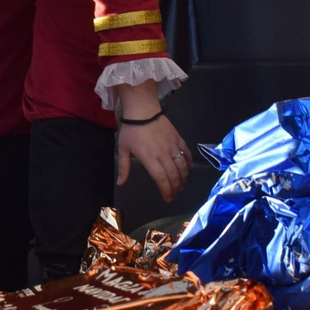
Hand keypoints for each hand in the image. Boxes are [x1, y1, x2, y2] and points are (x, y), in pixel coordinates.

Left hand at [115, 81, 190, 201]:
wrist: (143, 110)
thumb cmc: (132, 130)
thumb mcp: (123, 149)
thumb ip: (123, 167)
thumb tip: (120, 183)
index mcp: (150, 159)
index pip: (162, 179)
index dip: (166, 191)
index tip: (168, 198)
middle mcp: (164, 154)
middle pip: (174, 176)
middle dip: (176, 188)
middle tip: (175, 194)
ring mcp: (173, 146)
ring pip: (183, 166)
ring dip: (184, 178)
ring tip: (181, 185)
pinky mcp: (178, 139)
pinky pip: (187, 153)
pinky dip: (189, 162)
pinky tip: (188, 168)